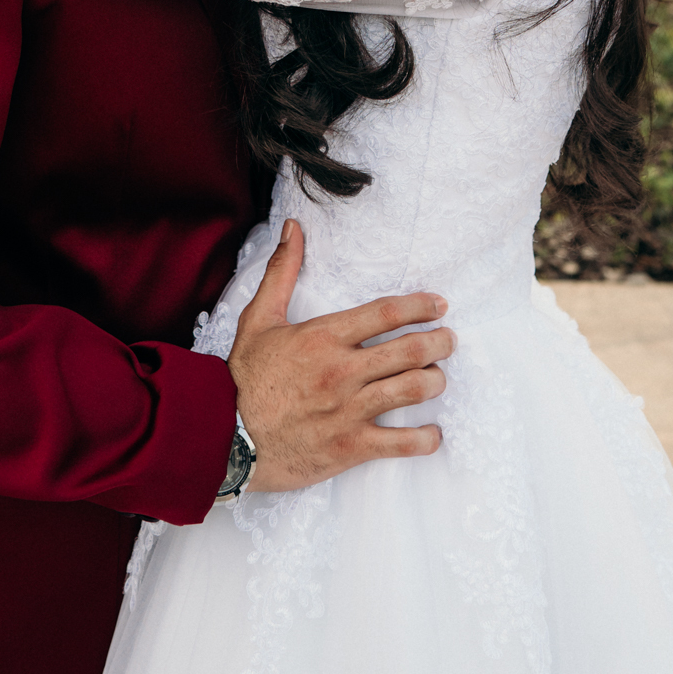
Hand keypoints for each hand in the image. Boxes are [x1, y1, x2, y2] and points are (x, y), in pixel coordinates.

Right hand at [227, 220, 452, 492]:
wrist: (224, 435)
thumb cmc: (243, 377)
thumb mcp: (259, 318)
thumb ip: (282, 272)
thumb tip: (293, 227)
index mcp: (324, 337)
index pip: (385, 313)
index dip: (420, 306)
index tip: (438, 305)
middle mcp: (342, 371)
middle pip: (410, 350)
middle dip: (439, 343)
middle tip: (448, 341)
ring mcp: (349, 410)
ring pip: (412, 390)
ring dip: (435, 381)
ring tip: (438, 377)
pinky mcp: (351, 446)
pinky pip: (401, 443)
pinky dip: (425, 439)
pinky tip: (432, 434)